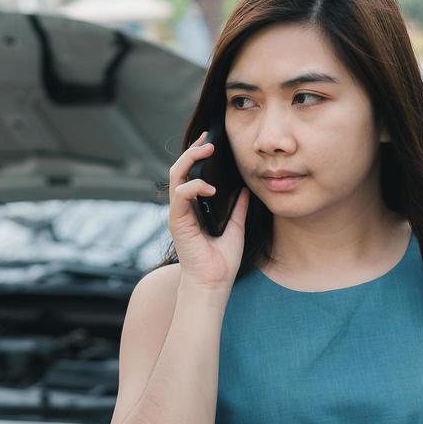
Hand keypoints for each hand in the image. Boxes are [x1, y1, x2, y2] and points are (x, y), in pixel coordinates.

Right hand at [166, 129, 250, 295]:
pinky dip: (193, 187)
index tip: (211, 140)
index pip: (191, 174)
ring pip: (176, 177)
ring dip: (190, 160)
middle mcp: (183, 208)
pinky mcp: (177, 222)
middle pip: (180, 169)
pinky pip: (180, 196)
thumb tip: (246, 189)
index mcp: (194, 207)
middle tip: (209, 139)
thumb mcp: (236, 227)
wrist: (213, 284)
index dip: (198, 155)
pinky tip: (209, 187)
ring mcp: (178, 214)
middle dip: (193, 151)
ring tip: (206, 150)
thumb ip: (238, 208)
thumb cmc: (221, 261)